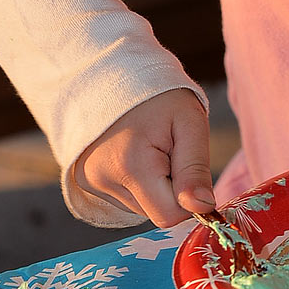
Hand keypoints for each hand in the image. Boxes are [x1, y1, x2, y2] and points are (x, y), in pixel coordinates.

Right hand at [74, 88, 214, 226]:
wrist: (115, 72)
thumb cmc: (160, 95)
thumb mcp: (190, 122)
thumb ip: (196, 168)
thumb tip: (204, 207)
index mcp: (131, 166)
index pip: (169, 215)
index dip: (188, 199)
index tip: (189, 166)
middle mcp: (103, 181)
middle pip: (154, 211)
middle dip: (171, 188)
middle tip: (169, 148)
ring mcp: (90, 183)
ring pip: (140, 206)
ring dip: (154, 185)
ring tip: (151, 145)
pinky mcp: (84, 182)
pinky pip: (124, 198)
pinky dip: (137, 182)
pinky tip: (136, 152)